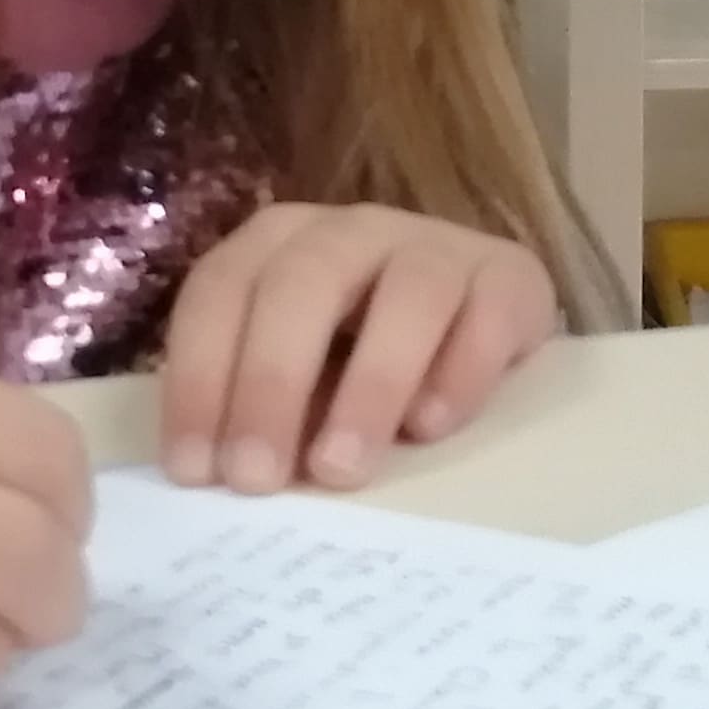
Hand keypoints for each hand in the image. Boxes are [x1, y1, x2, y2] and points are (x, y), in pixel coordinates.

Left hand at [157, 201, 561, 492]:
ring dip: (369, 383)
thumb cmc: (364, 363)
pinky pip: (490, 309)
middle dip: (270, 383)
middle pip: (302, 284)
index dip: (200, 377)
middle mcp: (351, 230)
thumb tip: (222, 477)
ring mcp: (437, 244)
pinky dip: (460, 370)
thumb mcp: (302, 380)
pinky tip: (431, 427)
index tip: (196, 471)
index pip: (220, 293)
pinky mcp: (511, 274)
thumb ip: (263, 410)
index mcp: (278, 245)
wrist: (483, 326)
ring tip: (341, 468)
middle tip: (257, 478)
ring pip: (407, 292)